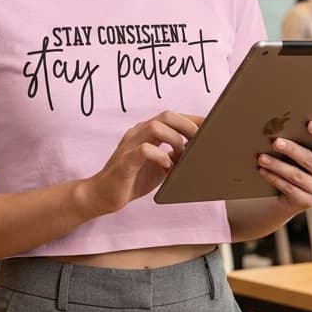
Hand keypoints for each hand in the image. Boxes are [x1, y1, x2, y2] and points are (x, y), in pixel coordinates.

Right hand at [77, 111, 203, 216]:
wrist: (102, 195)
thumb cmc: (132, 180)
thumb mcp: (160, 167)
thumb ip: (174, 157)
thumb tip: (196, 152)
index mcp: (146, 133)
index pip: (171, 117)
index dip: (191, 118)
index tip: (209, 125)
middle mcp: (138, 133)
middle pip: (165, 115)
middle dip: (186, 124)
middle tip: (199, 139)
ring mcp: (130, 145)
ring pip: (155, 127)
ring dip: (175, 139)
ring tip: (180, 154)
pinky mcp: (125, 161)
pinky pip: (144, 150)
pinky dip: (160, 156)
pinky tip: (166, 166)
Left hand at [256, 121, 311, 215]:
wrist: (295, 194)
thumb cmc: (299, 164)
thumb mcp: (305, 152)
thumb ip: (301, 141)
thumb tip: (280, 126)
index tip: (309, 124)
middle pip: (310, 160)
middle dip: (291, 150)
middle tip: (275, 142)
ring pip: (296, 175)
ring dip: (277, 165)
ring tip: (262, 158)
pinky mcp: (306, 202)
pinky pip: (287, 188)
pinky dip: (273, 178)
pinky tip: (262, 170)